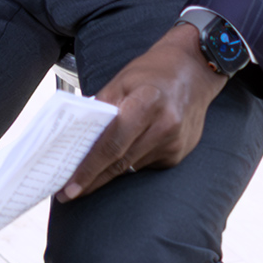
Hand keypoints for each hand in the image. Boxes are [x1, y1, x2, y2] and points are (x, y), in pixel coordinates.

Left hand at [58, 24, 224, 200]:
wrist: (193, 70)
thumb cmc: (152, 73)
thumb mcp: (120, 82)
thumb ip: (100, 110)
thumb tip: (76, 139)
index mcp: (147, 103)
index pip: (112, 143)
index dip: (89, 167)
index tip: (71, 186)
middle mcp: (165, 126)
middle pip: (121, 162)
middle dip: (92, 180)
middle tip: (69, 192)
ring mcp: (175, 143)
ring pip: (132, 167)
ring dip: (108, 173)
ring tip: (85, 179)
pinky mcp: (179, 153)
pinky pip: (145, 164)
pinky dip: (129, 162)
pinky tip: (118, 159)